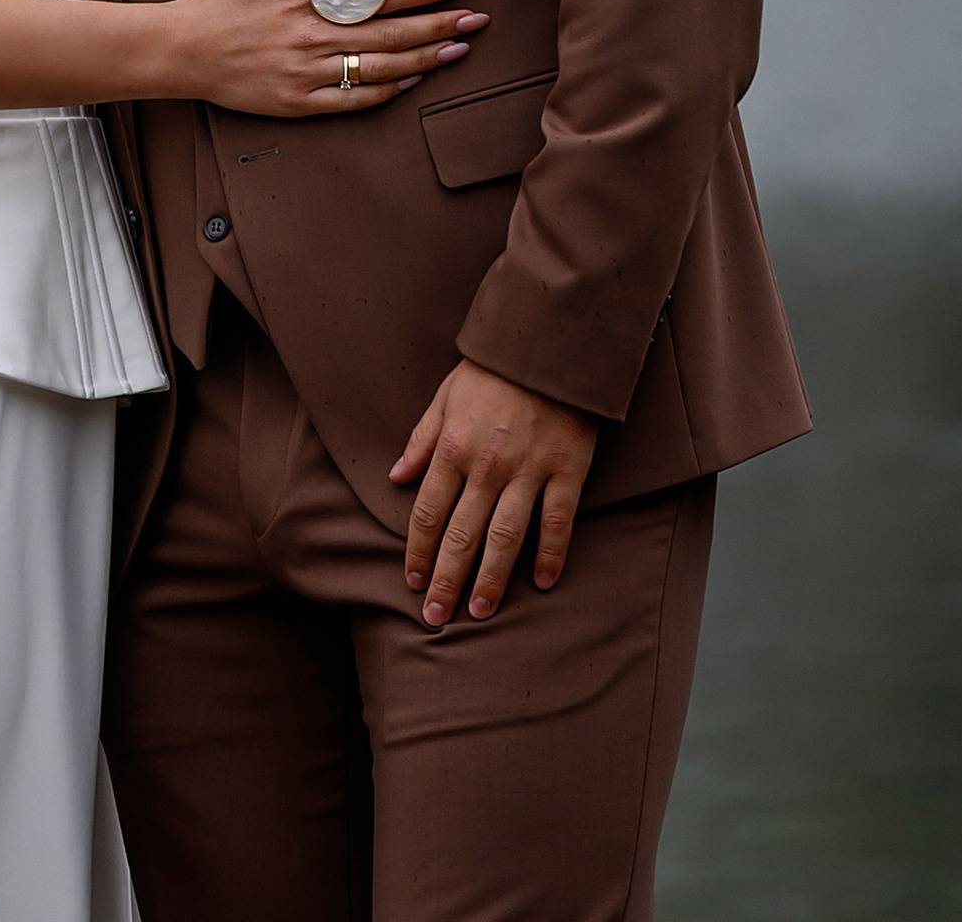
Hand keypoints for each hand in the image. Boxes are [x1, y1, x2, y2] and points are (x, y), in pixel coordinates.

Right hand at [177, 0, 485, 118]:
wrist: (182, 51)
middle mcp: (312, 37)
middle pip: (390, 33)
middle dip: (438, 25)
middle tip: (475, 19)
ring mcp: (308, 74)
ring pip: (381, 67)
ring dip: (426, 58)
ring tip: (458, 49)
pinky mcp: (300, 103)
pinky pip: (354, 99)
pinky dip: (389, 89)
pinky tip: (414, 79)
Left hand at [390, 360, 598, 624]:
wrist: (547, 343)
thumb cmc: (492, 371)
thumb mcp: (445, 396)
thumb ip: (421, 440)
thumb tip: (395, 477)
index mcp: (453, 446)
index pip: (427, 512)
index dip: (417, 551)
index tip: (412, 582)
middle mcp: (487, 464)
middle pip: (461, 534)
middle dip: (446, 579)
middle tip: (436, 618)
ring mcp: (529, 469)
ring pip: (505, 537)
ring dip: (491, 579)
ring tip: (480, 612)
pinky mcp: (567, 469)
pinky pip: (557, 520)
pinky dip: (551, 553)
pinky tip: (543, 582)